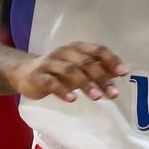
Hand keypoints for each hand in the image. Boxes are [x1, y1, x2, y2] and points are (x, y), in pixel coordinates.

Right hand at [8, 42, 127, 101]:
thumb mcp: (79, 68)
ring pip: (70, 70)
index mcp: (77, 48)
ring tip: (97, 97)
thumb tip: (121, 72)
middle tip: (113, 93)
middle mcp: (64, 52)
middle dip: (101, 77)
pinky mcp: (38, 76)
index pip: (97, 50)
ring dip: (85, 84)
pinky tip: (72, 99)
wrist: (24, 72)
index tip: (123, 72)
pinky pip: (51, 82)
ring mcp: (50, 63)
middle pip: (86, 62)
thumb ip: (98, 69)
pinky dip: (62, 90)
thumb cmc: (58, 71)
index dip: (111, 60)